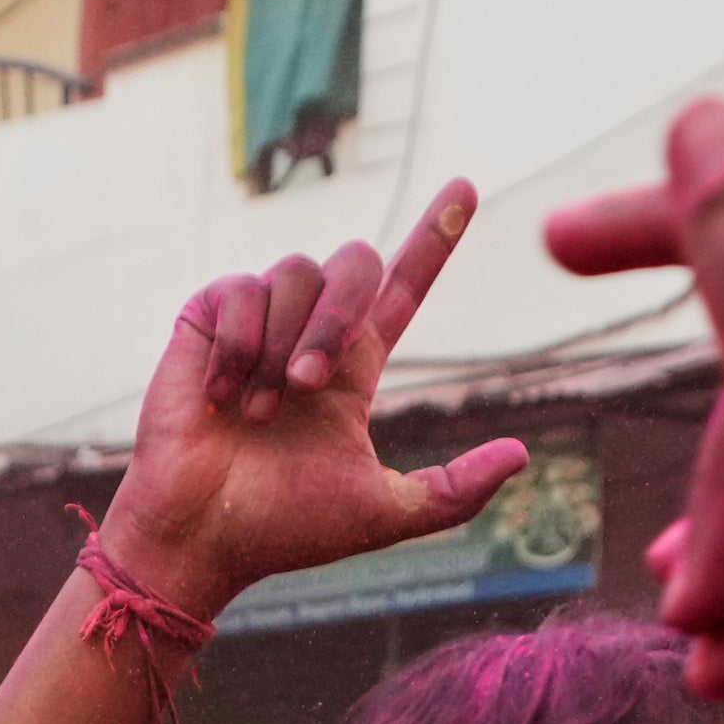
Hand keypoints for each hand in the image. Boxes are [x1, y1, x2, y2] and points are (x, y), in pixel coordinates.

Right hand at [96, 184, 534, 616]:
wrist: (202, 535)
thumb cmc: (283, 529)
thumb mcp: (384, 511)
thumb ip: (455, 489)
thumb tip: (521, 454)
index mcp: (353, 367)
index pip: (403, 289)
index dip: (435, 239)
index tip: (465, 188)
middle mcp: (308, 334)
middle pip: (356, 262)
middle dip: (341, 314)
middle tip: (312, 384)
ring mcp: (257, 322)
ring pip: (297, 272)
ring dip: (284, 347)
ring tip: (259, 412)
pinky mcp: (207, 317)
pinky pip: (242, 289)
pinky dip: (240, 347)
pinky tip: (222, 396)